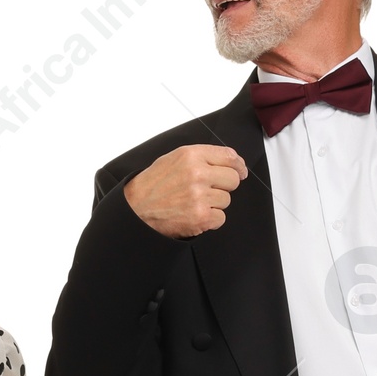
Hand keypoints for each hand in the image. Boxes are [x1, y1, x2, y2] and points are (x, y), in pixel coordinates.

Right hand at [123, 145, 246, 238]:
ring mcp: (200, 196)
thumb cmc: (153, 185)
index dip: (238, 166)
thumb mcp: (174, 159)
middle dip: (223, 186)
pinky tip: (194, 215)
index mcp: (191, 155)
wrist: (135, 209)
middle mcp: (198, 173)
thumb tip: (231, 161)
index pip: (229, 157)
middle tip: (207, 191)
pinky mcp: (201, 217)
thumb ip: (202, 157)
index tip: (240, 172)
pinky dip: (210, 220)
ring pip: (226, 200)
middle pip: (232, 179)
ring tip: (193, 203)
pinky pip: (221, 218)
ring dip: (214, 204)